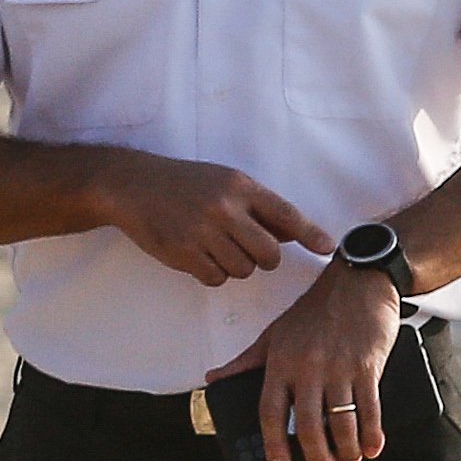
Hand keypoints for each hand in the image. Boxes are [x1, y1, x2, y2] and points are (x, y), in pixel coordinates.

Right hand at [94, 153, 333, 284]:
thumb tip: (294, 235)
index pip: (285, 214)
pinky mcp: (183, 252)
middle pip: (268, 254)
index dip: (309, 234)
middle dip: (263, 258)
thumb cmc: (185, 184)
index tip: (327, 248)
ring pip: (243, 270)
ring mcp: (203, 231)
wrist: (133, 186)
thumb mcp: (224, 181)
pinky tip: (197, 254)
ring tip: (212, 245)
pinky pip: (216, 279)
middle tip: (244, 247)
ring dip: (233, 265)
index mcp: (239, 186)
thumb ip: (258, 207)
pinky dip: (211, 273)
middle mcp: (224, 208)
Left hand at [208, 265, 400, 460]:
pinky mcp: (367, 366)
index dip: (273, 444)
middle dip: (316, 455)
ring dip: (346, 449)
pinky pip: (370, 409)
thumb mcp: (274, 333)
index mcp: (281, 361)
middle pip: (306, 424)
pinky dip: (372, 434)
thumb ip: (245, 362)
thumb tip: (214, 380)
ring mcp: (339, 367)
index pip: (270, 410)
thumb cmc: (315, 309)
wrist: (357, 281)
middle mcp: (308, 366)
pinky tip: (372, 446)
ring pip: (340, 422)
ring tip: (348, 459)